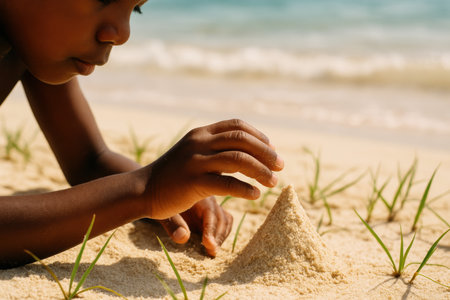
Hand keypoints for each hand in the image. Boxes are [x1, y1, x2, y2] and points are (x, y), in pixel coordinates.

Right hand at [139, 119, 283, 219]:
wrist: (143, 189)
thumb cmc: (173, 173)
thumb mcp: (193, 152)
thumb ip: (216, 147)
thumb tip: (248, 151)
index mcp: (201, 133)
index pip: (237, 126)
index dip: (259, 136)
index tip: (272, 149)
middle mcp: (199, 142)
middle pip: (241, 140)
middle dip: (266, 152)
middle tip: (281, 166)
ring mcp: (195, 161)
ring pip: (238, 160)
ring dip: (261, 171)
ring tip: (273, 182)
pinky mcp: (193, 182)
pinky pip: (226, 183)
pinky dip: (245, 188)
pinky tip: (255, 195)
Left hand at [159, 197, 232, 256]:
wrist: (157, 193)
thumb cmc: (159, 202)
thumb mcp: (163, 212)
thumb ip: (173, 224)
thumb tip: (183, 238)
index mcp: (197, 194)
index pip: (211, 212)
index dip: (211, 229)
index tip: (208, 244)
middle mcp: (208, 197)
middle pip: (222, 217)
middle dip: (218, 236)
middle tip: (211, 252)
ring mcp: (212, 204)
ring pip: (225, 220)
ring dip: (221, 236)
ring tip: (212, 251)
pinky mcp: (213, 211)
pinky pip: (225, 221)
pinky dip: (222, 233)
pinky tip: (213, 244)